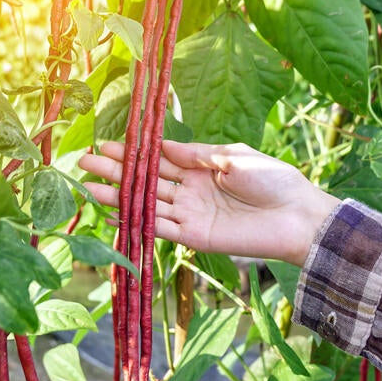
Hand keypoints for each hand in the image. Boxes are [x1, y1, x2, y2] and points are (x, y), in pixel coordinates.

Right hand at [78, 140, 338, 266]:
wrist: (298, 215)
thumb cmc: (272, 179)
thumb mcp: (232, 156)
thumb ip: (195, 154)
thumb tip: (162, 145)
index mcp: (197, 168)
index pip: (157, 159)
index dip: (131, 152)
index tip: (105, 144)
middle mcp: (187, 190)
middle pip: (144, 180)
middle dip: (114, 171)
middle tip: (83, 162)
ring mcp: (188, 213)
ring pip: (144, 203)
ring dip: (116, 196)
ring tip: (87, 187)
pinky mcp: (193, 236)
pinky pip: (158, 228)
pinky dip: (136, 221)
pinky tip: (113, 214)